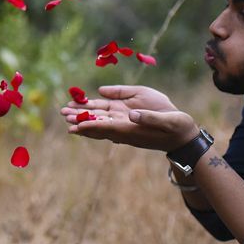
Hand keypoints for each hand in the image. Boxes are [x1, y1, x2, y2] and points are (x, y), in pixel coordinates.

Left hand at [60, 84, 196, 150]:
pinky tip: (83, 109)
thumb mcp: (167, 120)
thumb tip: (131, 114)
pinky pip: (106, 117)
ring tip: (66, 111)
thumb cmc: (176, 126)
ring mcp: (124, 124)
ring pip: (98, 120)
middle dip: (79, 119)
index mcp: (132, 129)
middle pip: (97, 124)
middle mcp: (124, 128)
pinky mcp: (127, 119)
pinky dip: (93, 113)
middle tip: (62, 113)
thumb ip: (148, 117)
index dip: (90, 126)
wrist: (181, 134)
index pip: (106, 128)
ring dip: (82, 115)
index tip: (74, 126)